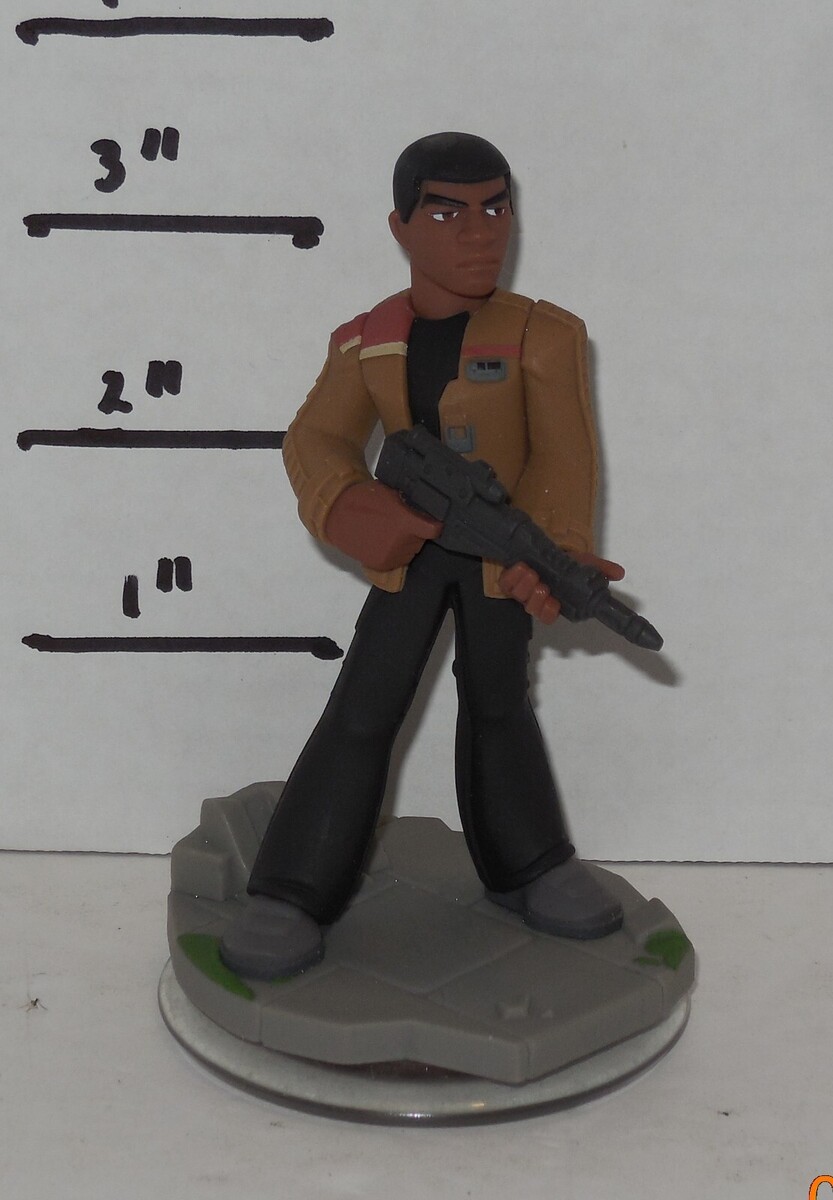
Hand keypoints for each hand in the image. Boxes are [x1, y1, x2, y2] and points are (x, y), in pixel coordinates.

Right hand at [324, 482, 441, 570]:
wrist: (337, 513)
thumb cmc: (364, 499)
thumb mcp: (390, 494)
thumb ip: (408, 505)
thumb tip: (422, 513)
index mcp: (404, 521)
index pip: (432, 530)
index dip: (434, 526)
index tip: (433, 524)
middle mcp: (401, 542)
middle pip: (421, 540)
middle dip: (415, 532)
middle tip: (402, 523)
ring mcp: (391, 556)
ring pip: (411, 552)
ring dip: (406, 544)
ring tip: (390, 533)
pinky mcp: (381, 565)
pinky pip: (398, 561)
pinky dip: (394, 553)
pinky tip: (385, 542)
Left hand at [498, 552, 624, 624]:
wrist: (542, 544)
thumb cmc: (564, 558)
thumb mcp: (584, 561)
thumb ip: (601, 569)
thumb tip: (620, 573)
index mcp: (555, 599)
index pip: (550, 615)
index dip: (549, 611)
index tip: (553, 602)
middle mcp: (537, 598)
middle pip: (534, 610)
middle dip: (537, 599)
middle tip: (542, 585)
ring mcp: (522, 590)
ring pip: (520, 597)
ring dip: (524, 585)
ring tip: (530, 571)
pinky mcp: (509, 580)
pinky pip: (507, 584)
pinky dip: (512, 576)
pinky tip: (520, 566)